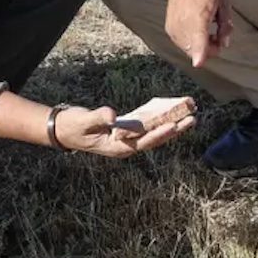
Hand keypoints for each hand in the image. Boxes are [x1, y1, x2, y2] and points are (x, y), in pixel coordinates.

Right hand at [54, 105, 193, 158]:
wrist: (64, 129)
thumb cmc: (73, 126)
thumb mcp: (84, 122)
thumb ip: (98, 117)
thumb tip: (112, 115)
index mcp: (117, 147)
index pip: (143, 141)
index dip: (160, 134)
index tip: (175, 125)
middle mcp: (126, 146)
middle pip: (155, 138)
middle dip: (174, 129)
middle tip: (193, 119)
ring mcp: (127, 139)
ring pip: (153, 133)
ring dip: (171, 124)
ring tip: (189, 114)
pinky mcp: (126, 131)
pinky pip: (146, 126)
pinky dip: (158, 119)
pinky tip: (170, 110)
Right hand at [162, 0, 231, 69]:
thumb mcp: (223, 3)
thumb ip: (225, 26)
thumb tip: (224, 44)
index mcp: (200, 15)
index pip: (198, 38)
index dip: (200, 53)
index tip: (198, 63)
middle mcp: (184, 23)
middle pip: (195, 50)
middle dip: (209, 49)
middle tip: (216, 36)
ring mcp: (174, 27)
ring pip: (188, 50)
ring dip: (199, 47)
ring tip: (206, 31)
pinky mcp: (169, 29)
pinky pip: (182, 45)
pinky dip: (191, 43)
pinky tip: (196, 30)